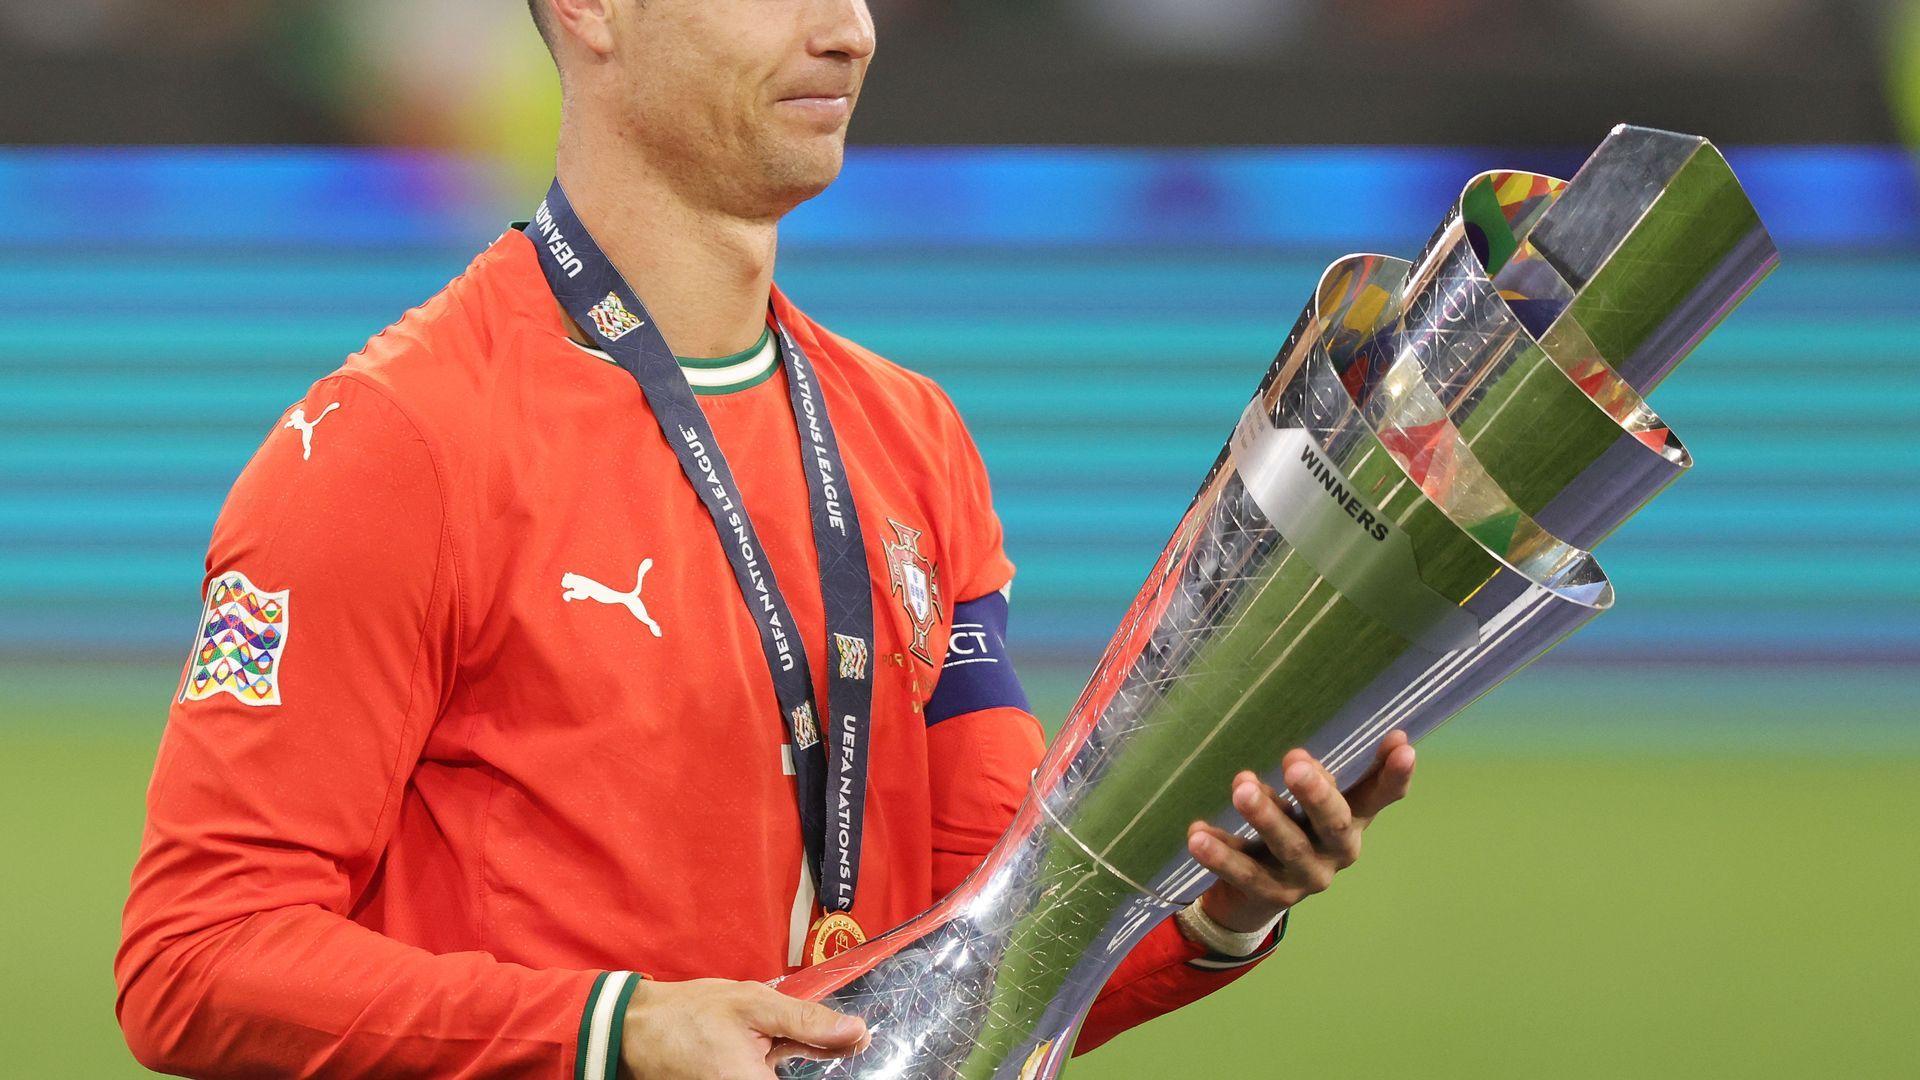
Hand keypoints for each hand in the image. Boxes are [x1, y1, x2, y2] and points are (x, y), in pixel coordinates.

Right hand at [619, 978, 868, 1079]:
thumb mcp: (754, 1004)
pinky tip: (761, 1046)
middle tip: (795, 1037)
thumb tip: (857, 1032)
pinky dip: (768, 1063)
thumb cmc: (690, 1014)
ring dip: (783, 1060)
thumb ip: (807, 1021)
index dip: (829, 1060)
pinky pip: (763, 1078)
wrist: (638, 1029)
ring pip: (779, 1079)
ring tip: (759, 1039)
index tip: (850, 1047)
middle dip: (803, 1058)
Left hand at [1186, 730, 1416, 933]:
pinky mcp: (1267, 895)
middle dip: (1315, 794)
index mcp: (1352, 824)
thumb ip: (1340, 774)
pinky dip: (1220, 853)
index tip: (1403, 746)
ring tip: (1241, 787)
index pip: (1378, 798)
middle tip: (1295, 761)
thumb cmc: (1297, 832)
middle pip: (1333, 824)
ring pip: (1286, 847)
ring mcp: (1302, 878)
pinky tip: (1197, 833)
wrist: (1256, 897)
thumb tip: (1397, 736)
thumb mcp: (1320, 806)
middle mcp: (1334, 854)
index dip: (1393, 776)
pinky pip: (1242, 872)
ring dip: (1265, 816)